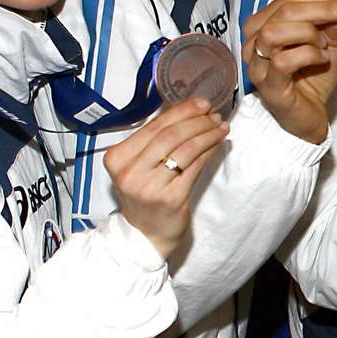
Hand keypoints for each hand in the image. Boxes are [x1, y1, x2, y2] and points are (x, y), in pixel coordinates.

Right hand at [103, 98, 229, 258]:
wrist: (146, 234)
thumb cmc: (145, 194)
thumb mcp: (138, 166)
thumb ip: (154, 142)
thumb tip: (188, 112)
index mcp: (117, 158)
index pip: (153, 127)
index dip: (180, 112)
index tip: (200, 103)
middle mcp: (130, 172)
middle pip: (169, 135)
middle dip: (195, 120)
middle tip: (213, 114)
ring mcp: (149, 186)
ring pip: (184, 149)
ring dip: (206, 134)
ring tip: (220, 127)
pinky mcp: (171, 198)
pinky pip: (195, 166)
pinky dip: (209, 151)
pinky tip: (218, 143)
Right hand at [242, 0, 336, 142]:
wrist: (308, 117)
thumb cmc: (311, 79)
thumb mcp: (328, 43)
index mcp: (266, 24)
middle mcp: (255, 41)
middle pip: (285, 10)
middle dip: (326, 6)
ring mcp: (258, 64)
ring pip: (276, 31)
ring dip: (310, 33)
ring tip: (327, 45)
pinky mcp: (268, 86)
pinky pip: (282, 61)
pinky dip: (308, 55)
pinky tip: (322, 59)